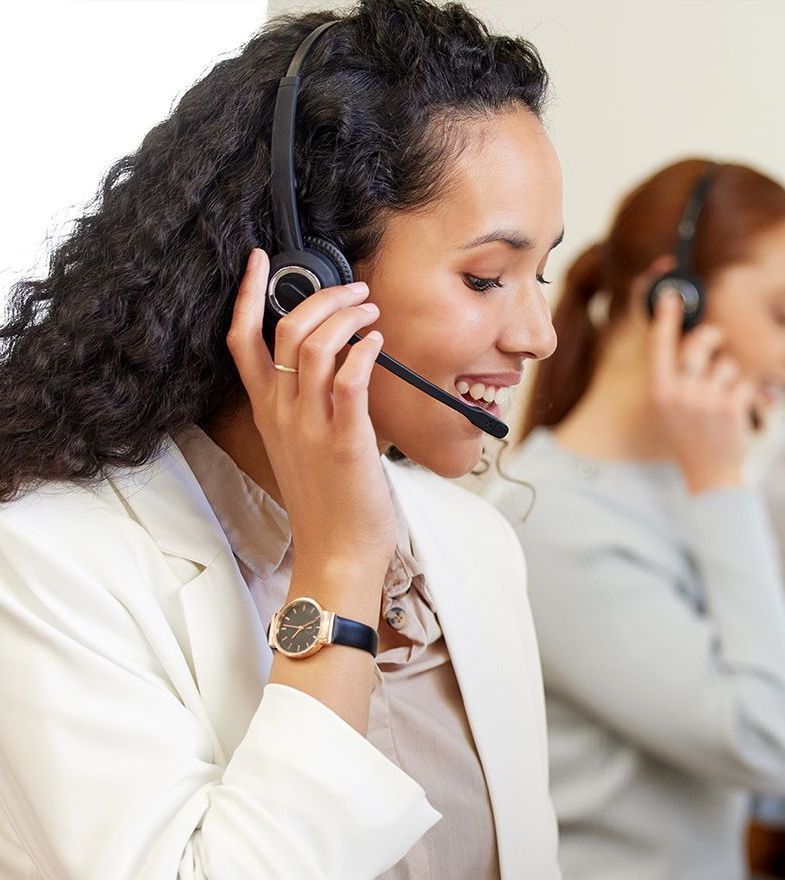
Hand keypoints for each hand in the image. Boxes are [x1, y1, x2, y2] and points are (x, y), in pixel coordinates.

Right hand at [226, 249, 395, 573]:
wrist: (337, 552)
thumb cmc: (329, 501)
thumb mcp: (304, 446)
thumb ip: (309, 404)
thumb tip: (339, 363)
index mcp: (269, 412)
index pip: (243, 341)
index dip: (247, 294)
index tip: (260, 258)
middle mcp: (283, 414)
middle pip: (285, 331)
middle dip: (321, 296)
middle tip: (353, 289)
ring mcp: (311, 426)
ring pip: (316, 347)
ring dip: (347, 316)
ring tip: (371, 310)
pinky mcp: (345, 441)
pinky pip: (348, 381)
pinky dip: (363, 351)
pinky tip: (377, 342)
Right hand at [649, 289, 755, 493]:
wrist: (710, 477)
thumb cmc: (692, 436)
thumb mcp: (673, 408)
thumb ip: (679, 376)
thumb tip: (697, 338)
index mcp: (660, 392)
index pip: (660, 347)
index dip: (666, 318)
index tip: (672, 295)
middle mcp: (678, 393)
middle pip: (699, 344)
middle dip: (712, 338)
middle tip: (715, 340)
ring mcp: (704, 400)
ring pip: (727, 364)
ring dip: (731, 377)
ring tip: (722, 402)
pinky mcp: (729, 407)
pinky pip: (744, 383)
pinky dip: (746, 395)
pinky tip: (736, 415)